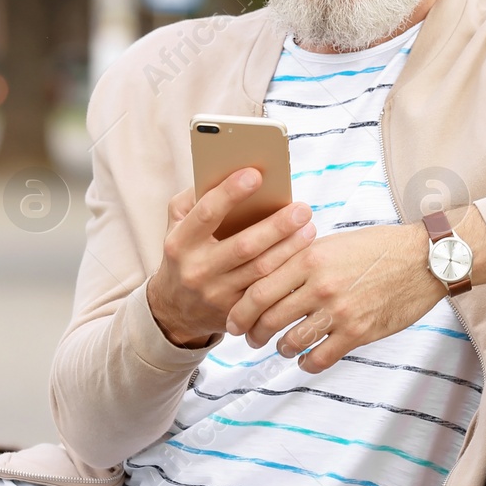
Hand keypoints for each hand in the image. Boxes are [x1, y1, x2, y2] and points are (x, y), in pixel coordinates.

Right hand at [146, 168, 316, 347]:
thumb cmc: (187, 252)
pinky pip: (267, 292)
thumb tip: (230, 172)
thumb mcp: (178, 225)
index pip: (206, 213)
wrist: (176, 309)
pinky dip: (288, 272)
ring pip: (260, 270)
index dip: (230, 193)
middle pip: (244, 246)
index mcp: (180, 242)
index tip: (256, 174)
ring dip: (290, 248)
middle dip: (276, 226)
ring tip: (309, 227)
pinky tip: (305, 256)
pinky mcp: (235, 313)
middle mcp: (196, 270)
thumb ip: (196, 198)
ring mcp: (216, 295)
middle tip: (302, 208)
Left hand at [224, 222, 445, 372]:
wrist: (425, 258)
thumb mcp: (334, 242)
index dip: (238, 312)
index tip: (234, 322)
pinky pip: (318, 359)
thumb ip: (301, 258)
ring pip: (290, 342)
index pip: (257, 290)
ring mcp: (339, 311)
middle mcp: (320, 285)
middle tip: (252, 339)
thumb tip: (267, 277)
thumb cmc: (380, 246)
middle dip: (253, 335)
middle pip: (267, 319)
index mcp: (310, 258)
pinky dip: (306, 363)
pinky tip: (306, 359)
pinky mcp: (358, 332)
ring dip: (281, 349)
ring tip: (283, 346)